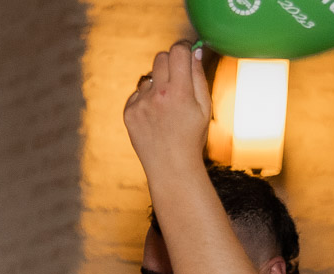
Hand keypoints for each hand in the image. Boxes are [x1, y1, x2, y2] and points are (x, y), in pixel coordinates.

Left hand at [124, 42, 210, 176]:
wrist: (170, 166)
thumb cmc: (192, 136)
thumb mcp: (204, 106)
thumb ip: (198, 76)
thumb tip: (195, 51)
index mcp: (179, 92)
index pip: (177, 52)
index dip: (183, 47)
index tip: (186, 51)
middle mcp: (157, 95)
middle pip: (160, 57)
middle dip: (170, 61)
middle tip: (178, 76)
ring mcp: (140, 104)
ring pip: (148, 76)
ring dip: (157, 83)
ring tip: (167, 104)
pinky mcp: (128, 113)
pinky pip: (137, 94)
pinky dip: (146, 99)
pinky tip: (155, 115)